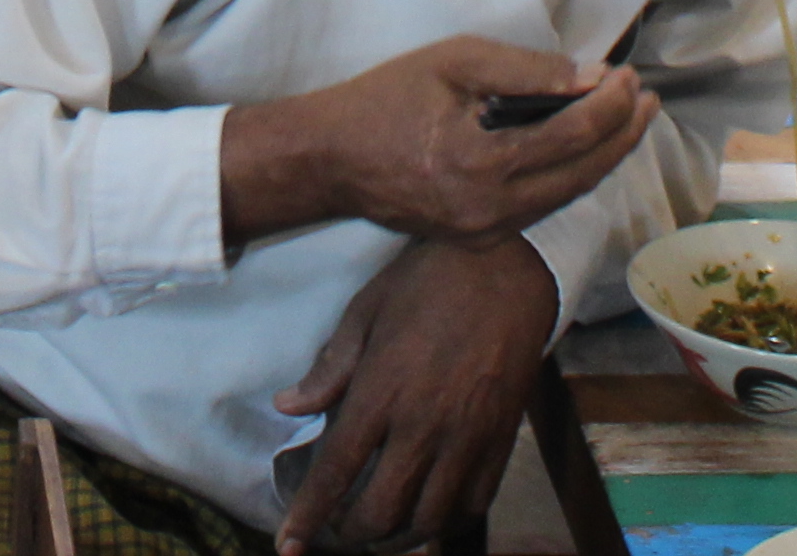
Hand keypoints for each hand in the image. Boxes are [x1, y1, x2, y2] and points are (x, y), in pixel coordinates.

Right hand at [240, 37, 650, 247]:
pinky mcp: (479, 239)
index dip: (610, 105)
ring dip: (603, 158)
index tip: (629, 76)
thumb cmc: (386, 99)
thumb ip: (524, 69)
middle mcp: (490, 211)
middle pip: (581, 176)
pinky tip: (585, 148)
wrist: (330, 159)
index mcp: (481, 164)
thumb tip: (589, 77)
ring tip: (628, 120)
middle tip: (647, 100)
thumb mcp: (451, 62)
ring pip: (566, 197)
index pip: (571, 136)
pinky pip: (541, 207)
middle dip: (622, 136)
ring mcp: (485, 233)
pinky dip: (570, 176)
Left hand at [273, 236, 561, 555]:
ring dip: (396, 539)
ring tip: (377, 534)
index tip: (288, 544)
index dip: (308, 516)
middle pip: (382, 510)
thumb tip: (288, 407)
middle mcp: (425, 426)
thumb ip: (329, 369)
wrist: (509, 269)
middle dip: (350, 534)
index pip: (336, 471)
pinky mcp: (500, 441)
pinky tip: (427, 515)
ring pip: (429, 520)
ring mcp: (468, 438)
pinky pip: (472, 504)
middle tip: (334, 530)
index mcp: (383, 392)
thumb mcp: (365, 311)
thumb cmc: (428, 283)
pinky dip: (445, 523)